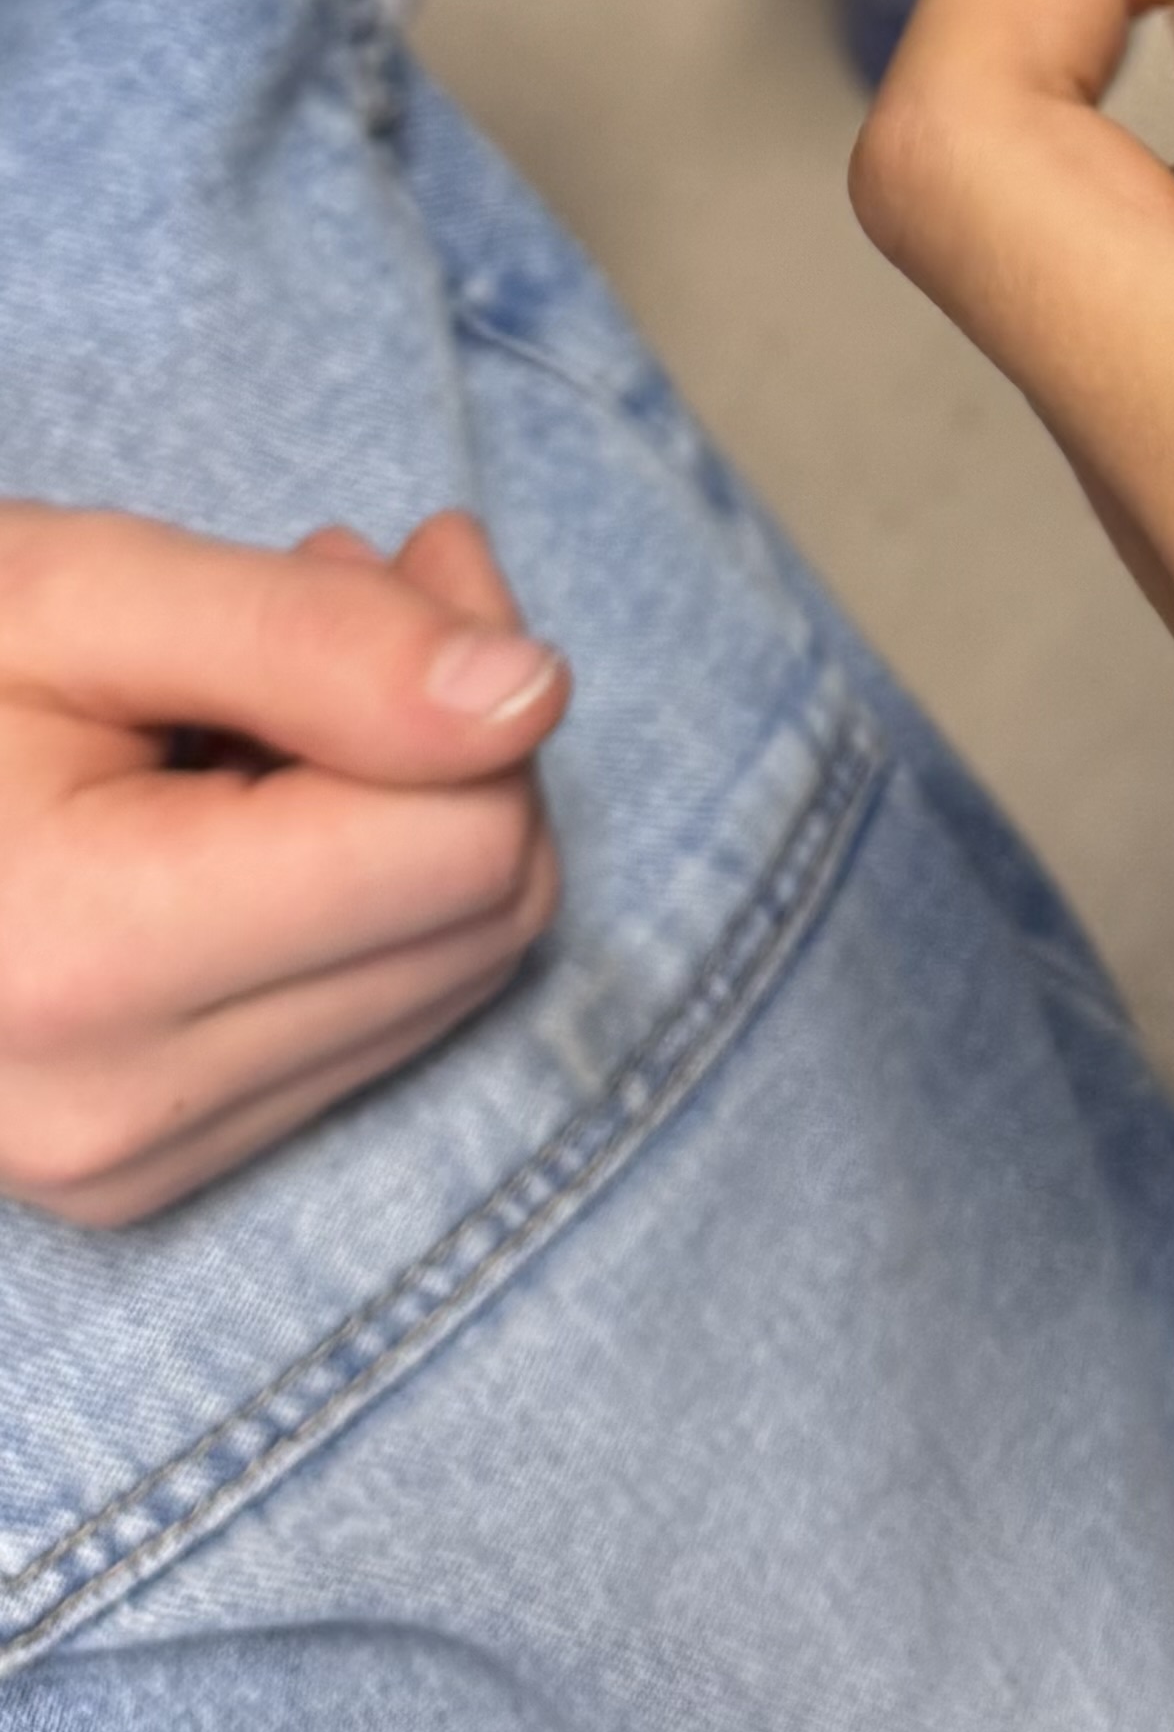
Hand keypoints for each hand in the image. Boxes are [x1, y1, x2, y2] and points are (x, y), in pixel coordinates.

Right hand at [0, 504, 565, 1223]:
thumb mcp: (82, 594)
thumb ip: (317, 643)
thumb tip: (532, 694)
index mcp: (84, 958)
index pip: (463, 845)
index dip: (471, 673)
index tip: (391, 552)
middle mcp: (113, 1111)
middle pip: (482, 919)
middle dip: (459, 737)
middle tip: (339, 586)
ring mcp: (126, 1169)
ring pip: (452, 978)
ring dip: (414, 808)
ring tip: (270, 689)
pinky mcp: (140, 1180)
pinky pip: (369, 1030)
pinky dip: (356, 896)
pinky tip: (245, 795)